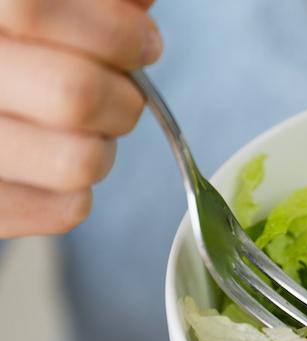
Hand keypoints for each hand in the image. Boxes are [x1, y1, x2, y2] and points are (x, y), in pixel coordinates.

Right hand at [0, 0, 160, 237]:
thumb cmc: (17, 56)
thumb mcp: (35, 9)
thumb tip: (139, 5)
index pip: (30, 8)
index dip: (114, 30)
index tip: (144, 42)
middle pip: (74, 93)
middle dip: (125, 96)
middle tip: (121, 93)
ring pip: (79, 161)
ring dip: (103, 147)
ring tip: (82, 131)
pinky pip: (68, 209)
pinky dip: (78, 189)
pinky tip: (52, 163)